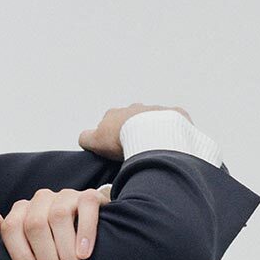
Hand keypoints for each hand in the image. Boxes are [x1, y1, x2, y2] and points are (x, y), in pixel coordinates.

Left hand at [0, 186, 112, 259]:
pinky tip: (85, 255)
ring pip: (59, 218)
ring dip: (67, 256)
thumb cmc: (51, 244)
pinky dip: (85, 231)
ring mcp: (65, 195)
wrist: (87, 226)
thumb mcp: (25, 246)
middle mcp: (40, 200)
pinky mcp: (89, 195)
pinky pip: (86, 207)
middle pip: (36, 227)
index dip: (22, 259)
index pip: (12, 229)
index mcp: (21, 211)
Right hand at [78, 103, 192, 160]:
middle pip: (132, 120)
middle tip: (136, 150)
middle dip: (133, 132)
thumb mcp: (95, 141)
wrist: (151, 135)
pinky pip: (175, 122)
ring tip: (154, 150)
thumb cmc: (124, 139)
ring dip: (153, 132)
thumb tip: (84, 138)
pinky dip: (173, 132)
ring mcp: (155, 110)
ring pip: (153, 121)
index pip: (109, 123)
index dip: (111, 137)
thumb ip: (86, 138)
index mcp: (116, 114)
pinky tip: (172, 145)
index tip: (116, 150)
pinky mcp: (174, 115)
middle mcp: (135, 108)